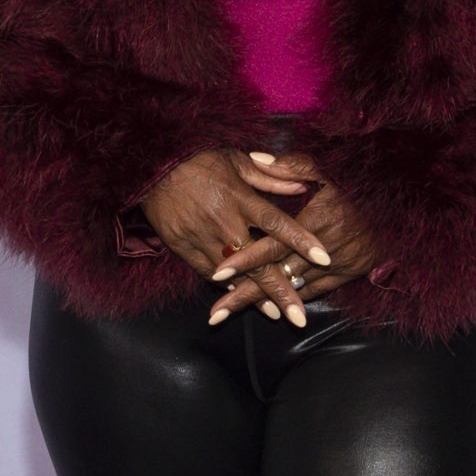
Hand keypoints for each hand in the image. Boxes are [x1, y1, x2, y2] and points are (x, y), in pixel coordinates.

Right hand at [139, 149, 334, 325]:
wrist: (152, 166)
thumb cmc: (198, 159)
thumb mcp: (236, 159)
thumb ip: (270, 177)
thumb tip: (302, 187)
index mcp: (239, 197)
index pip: (277, 223)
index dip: (301, 240)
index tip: (323, 257)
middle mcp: (223, 221)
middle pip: (258, 262)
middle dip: (281, 291)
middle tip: (299, 316)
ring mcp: (201, 237)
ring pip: (234, 275)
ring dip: (256, 296)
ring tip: (276, 315)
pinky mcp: (183, 247)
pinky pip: (208, 272)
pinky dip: (227, 287)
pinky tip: (242, 298)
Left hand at [204, 151, 384, 318]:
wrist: (401, 205)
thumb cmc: (357, 183)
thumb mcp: (327, 168)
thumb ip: (291, 164)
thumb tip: (256, 157)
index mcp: (316, 220)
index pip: (273, 245)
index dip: (245, 259)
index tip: (217, 272)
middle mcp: (326, 248)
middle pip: (277, 276)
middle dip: (245, 295)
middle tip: (215, 314)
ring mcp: (339, 264)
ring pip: (293, 289)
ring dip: (263, 302)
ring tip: (230, 314)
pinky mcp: (349, 274)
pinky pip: (314, 291)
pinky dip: (291, 297)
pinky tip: (268, 308)